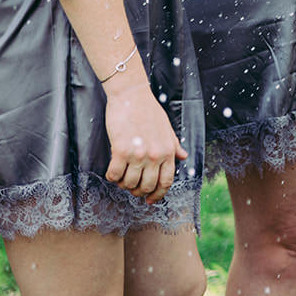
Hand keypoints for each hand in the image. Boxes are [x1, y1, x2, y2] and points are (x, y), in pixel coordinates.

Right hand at [103, 77, 186, 203]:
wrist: (132, 95)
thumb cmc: (149, 111)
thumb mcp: (167, 128)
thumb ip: (174, 145)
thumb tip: (184, 157)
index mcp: (168, 151)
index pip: (166, 182)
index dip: (158, 195)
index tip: (151, 200)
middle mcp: (156, 155)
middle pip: (147, 186)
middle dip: (138, 192)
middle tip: (131, 187)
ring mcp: (138, 154)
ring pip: (129, 184)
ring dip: (123, 184)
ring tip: (121, 176)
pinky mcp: (121, 151)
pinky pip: (114, 175)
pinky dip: (111, 176)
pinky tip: (112, 170)